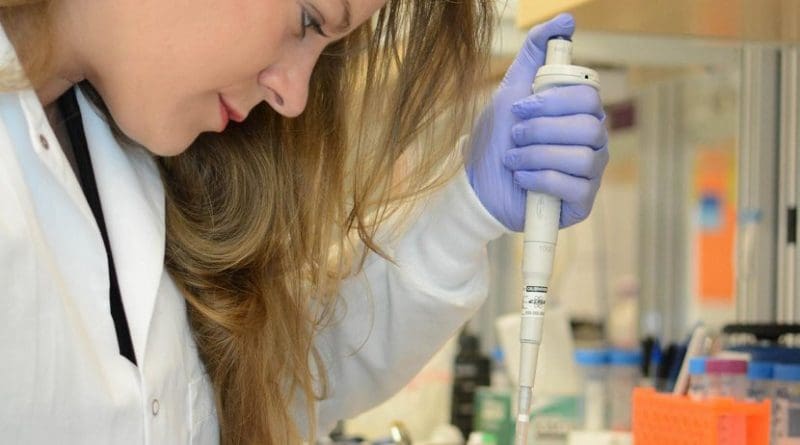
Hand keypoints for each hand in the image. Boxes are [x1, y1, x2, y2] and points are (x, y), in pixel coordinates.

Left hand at [465, 13, 608, 230]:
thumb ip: (535, 54)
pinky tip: (522, 179)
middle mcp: (592, 141)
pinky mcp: (582, 202)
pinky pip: (576, 187)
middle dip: (541, 130)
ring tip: (513, 159)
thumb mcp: (511, 90)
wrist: (477, 186)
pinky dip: (541, 180)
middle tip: (514, 136)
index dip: (552, 101)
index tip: (519, 108)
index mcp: (580, 113)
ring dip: (537, 155)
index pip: (588, 96)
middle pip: (589, 126)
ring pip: (583, 157)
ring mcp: (590, 172)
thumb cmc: (497, 139)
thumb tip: (566, 20)